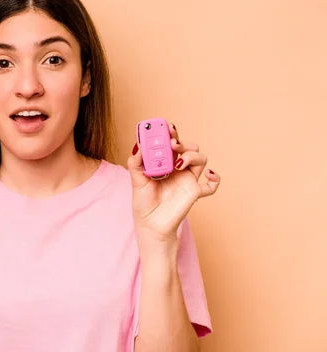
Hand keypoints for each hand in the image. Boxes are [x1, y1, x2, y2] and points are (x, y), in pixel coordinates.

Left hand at [126, 122, 220, 240]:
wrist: (150, 224)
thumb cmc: (144, 202)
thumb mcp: (136, 180)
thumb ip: (136, 163)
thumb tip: (138, 146)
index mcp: (165, 162)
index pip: (172, 143)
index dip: (172, 133)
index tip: (167, 127)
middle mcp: (179, 168)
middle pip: (189, 147)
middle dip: (183, 143)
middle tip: (172, 144)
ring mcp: (188, 179)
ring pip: (201, 159)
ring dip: (192, 156)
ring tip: (179, 164)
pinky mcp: (195, 192)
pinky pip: (212, 185)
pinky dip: (215, 178)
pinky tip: (208, 175)